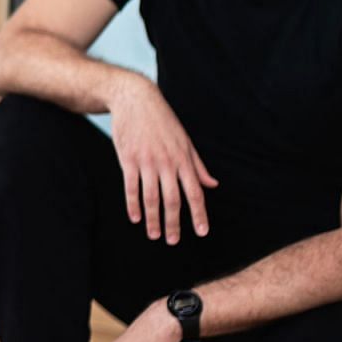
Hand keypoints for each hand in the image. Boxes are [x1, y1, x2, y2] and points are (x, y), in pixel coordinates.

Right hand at [106, 77, 217, 244]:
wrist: (136, 99)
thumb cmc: (162, 121)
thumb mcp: (185, 140)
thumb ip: (198, 165)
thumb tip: (213, 184)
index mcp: (184, 159)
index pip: (195, 192)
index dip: (199, 214)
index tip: (202, 232)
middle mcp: (167, 162)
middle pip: (173, 199)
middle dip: (174, 223)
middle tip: (173, 242)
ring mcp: (147, 161)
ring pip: (152, 197)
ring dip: (153, 219)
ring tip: (154, 235)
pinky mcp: (128, 159)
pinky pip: (131, 187)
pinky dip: (133, 204)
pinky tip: (134, 218)